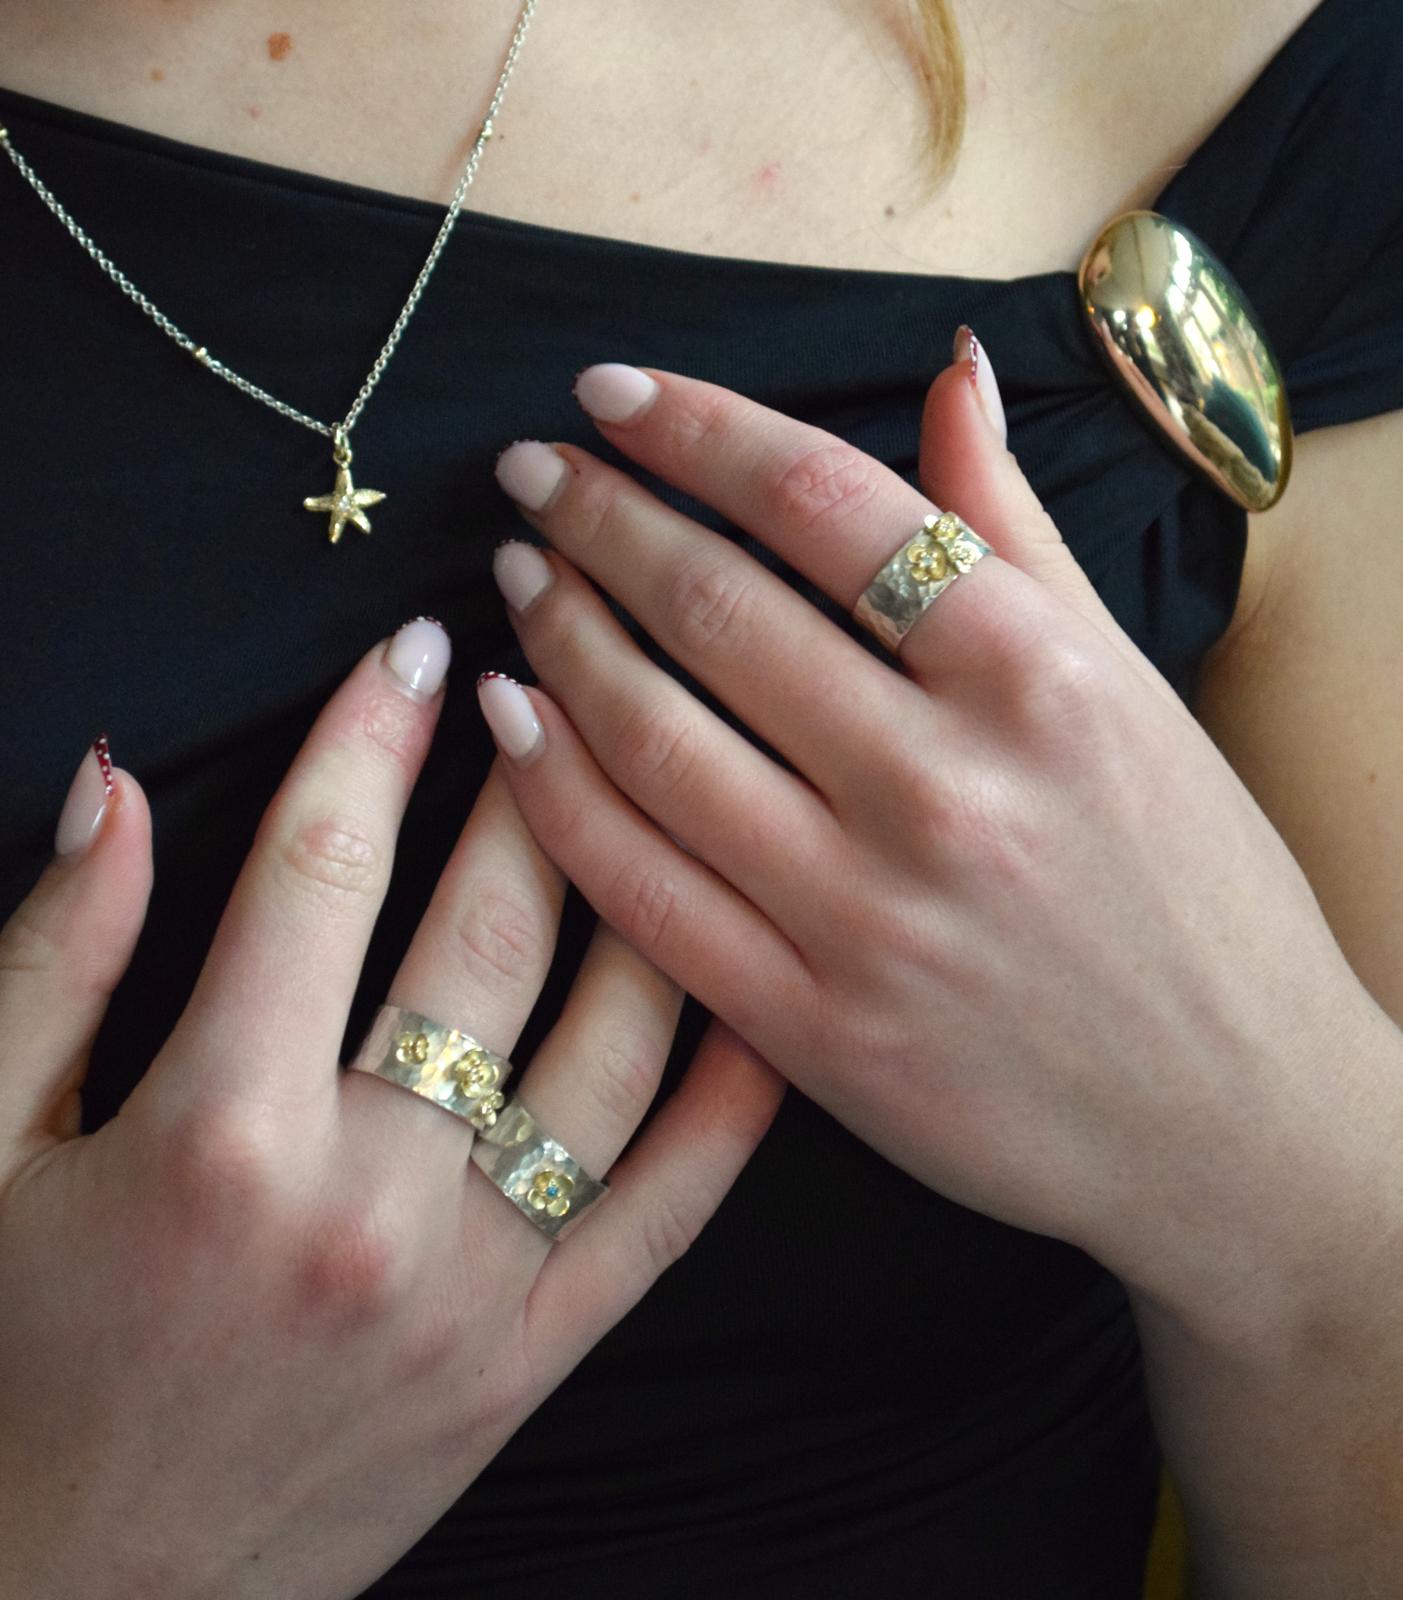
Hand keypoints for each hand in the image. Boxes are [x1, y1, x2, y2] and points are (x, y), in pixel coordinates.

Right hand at [0, 622, 781, 1599]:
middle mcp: (371, 1201)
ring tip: (664, 779)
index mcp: (218, 1134)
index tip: (419, 642)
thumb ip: (47, 962)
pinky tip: (760, 982)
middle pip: (491, 929)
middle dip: (532, 770)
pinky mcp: (538, 1357)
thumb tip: (113, 785)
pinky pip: (673, 1204)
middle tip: (561, 666)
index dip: (372, 734)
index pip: (319, 871)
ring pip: (612, 1045)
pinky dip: (736, 1090)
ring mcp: (478, 1286)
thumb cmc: (10, 1368)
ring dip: (645, 889)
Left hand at [477, 348, 1397, 1345]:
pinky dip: (558, 796)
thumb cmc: (1194, 892)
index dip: (695, 428)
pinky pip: (646, 893)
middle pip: (718, 612)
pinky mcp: (815, 1031)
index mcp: (1038, 677)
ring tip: (520, 577)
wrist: (1238, 1125)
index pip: (825, 506)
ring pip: (658, 744)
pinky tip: (514, 721)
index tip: (610, 392)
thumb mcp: (1129, 689)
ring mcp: (870, 919)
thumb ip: (1018, 530)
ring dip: (561, 639)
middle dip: (599, 519)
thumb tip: (945, 373)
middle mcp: (947, 789)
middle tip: (533, 472)